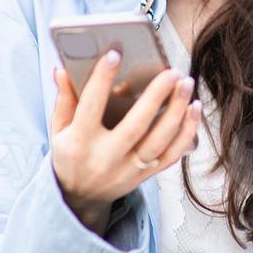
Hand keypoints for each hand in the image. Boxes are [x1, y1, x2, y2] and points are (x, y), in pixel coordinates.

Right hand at [49, 52, 200, 225]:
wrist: (79, 198)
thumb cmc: (70, 156)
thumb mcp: (59, 131)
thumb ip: (63, 101)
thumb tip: (61, 69)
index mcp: (80, 143)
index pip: (90, 107)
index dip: (101, 79)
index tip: (114, 54)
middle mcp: (106, 158)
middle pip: (136, 126)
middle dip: (155, 96)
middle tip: (170, 72)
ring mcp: (128, 170)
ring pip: (159, 141)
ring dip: (177, 112)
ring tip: (186, 84)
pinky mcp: (145, 176)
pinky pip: (172, 155)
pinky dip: (186, 132)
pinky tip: (194, 109)